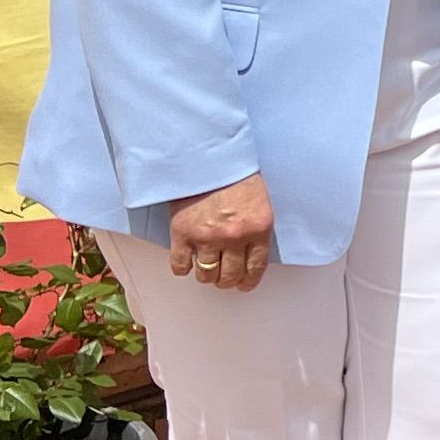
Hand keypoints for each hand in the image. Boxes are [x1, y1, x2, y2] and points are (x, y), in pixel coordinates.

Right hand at [166, 175, 275, 291]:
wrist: (207, 155)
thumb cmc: (235, 173)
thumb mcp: (259, 201)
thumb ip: (255, 228)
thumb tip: (249, 254)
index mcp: (258, 229)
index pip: (256, 268)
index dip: (248, 281)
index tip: (243, 285)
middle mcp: (234, 237)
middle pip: (230, 276)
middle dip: (227, 280)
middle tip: (222, 277)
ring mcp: (207, 237)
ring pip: (206, 275)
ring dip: (206, 275)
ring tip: (205, 268)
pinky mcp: (182, 233)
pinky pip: (180, 265)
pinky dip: (182, 268)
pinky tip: (185, 263)